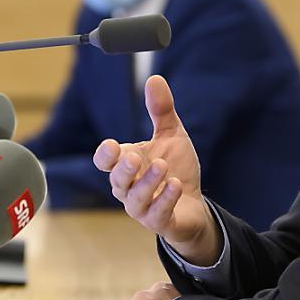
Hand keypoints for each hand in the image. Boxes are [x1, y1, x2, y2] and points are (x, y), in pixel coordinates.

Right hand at [94, 75, 220, 263]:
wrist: (194, 204)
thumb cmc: (175, 168)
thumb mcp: (171, 135)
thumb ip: (161, 110)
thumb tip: (154, 78)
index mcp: (127, 165)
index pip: (105, 161)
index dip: (105, 155)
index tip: (112, 145)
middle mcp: (129, 188)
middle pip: (116, 181)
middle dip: (123, 170)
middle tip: (134, 156)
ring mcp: (143, 207)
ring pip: (135, 199)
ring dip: (147, 182)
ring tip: (162, 165)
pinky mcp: (160, 221)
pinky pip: (157, 214)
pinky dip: (165, 199)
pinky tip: (175, 185)